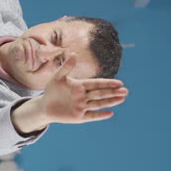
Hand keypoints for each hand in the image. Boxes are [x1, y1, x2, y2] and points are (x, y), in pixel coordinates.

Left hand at [11, 54, 127, 133]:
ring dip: (110, 102)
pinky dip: (100, 115)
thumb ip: (66, 67)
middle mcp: (84, 96)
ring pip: (98, 104)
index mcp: (81, 86)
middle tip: (125, 91)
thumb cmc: (51, 91)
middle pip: (100, 94)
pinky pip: (91, 116)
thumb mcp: (57, 77)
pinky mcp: (79, 117)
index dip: (107, 83)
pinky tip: (110, 113)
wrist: (44, 106)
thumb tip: (74, 53)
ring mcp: (82, 107)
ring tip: (122, 98)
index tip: (119, 83)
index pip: (96, 84)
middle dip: (112, 92)